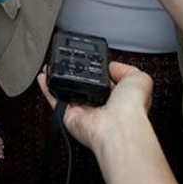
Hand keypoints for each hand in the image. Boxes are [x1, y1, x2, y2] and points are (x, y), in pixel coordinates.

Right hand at [38, 61, 152, 156]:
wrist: (118, 126)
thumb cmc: (131, 107)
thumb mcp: (138, 78)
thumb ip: (125, 69)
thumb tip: (111, 66)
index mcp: (119, 97)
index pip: (106, 81)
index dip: (99, 69)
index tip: (91, 58)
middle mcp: (100, 106)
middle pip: (85, 86)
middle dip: (77, 72)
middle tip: (69, 59)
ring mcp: (84, 111)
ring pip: (68, 92)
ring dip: (60, 78)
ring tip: (53, 64)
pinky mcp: (69, 116)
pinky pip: (55, 100)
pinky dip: (48, 88)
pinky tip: (45, 76)